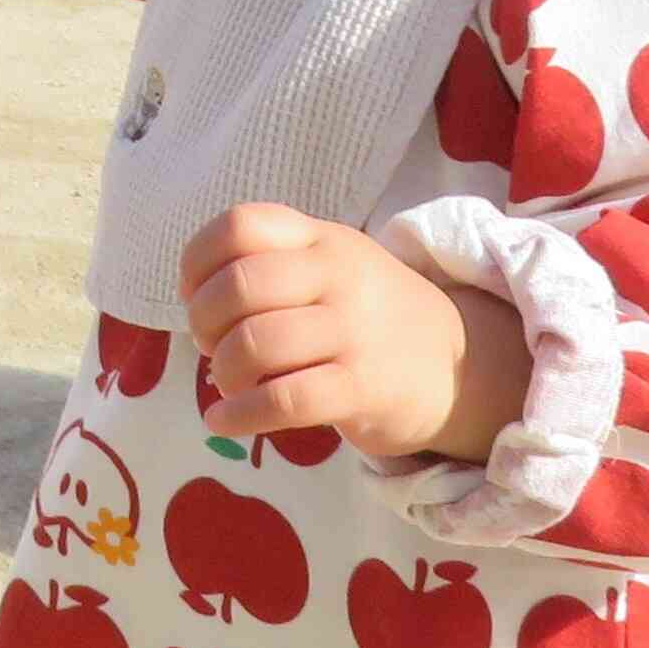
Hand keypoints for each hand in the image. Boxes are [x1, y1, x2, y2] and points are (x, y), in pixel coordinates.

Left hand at [180, 203, 530, 464]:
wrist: (454, 363)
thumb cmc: (366, 314)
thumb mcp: (330, 266)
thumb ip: (271, 265)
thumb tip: (196, 303)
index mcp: (321, 238)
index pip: (241, 226)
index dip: (198, 262)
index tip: (194, 295)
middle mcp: (337, 275)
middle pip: (239, 287)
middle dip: (204, 323)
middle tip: (212, 346)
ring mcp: (351, 331)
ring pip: (255, 345)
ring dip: (223, 372)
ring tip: (229, 383)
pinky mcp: (360, 388)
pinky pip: (282, 402)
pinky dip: (237, 415)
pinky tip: (221, 421)